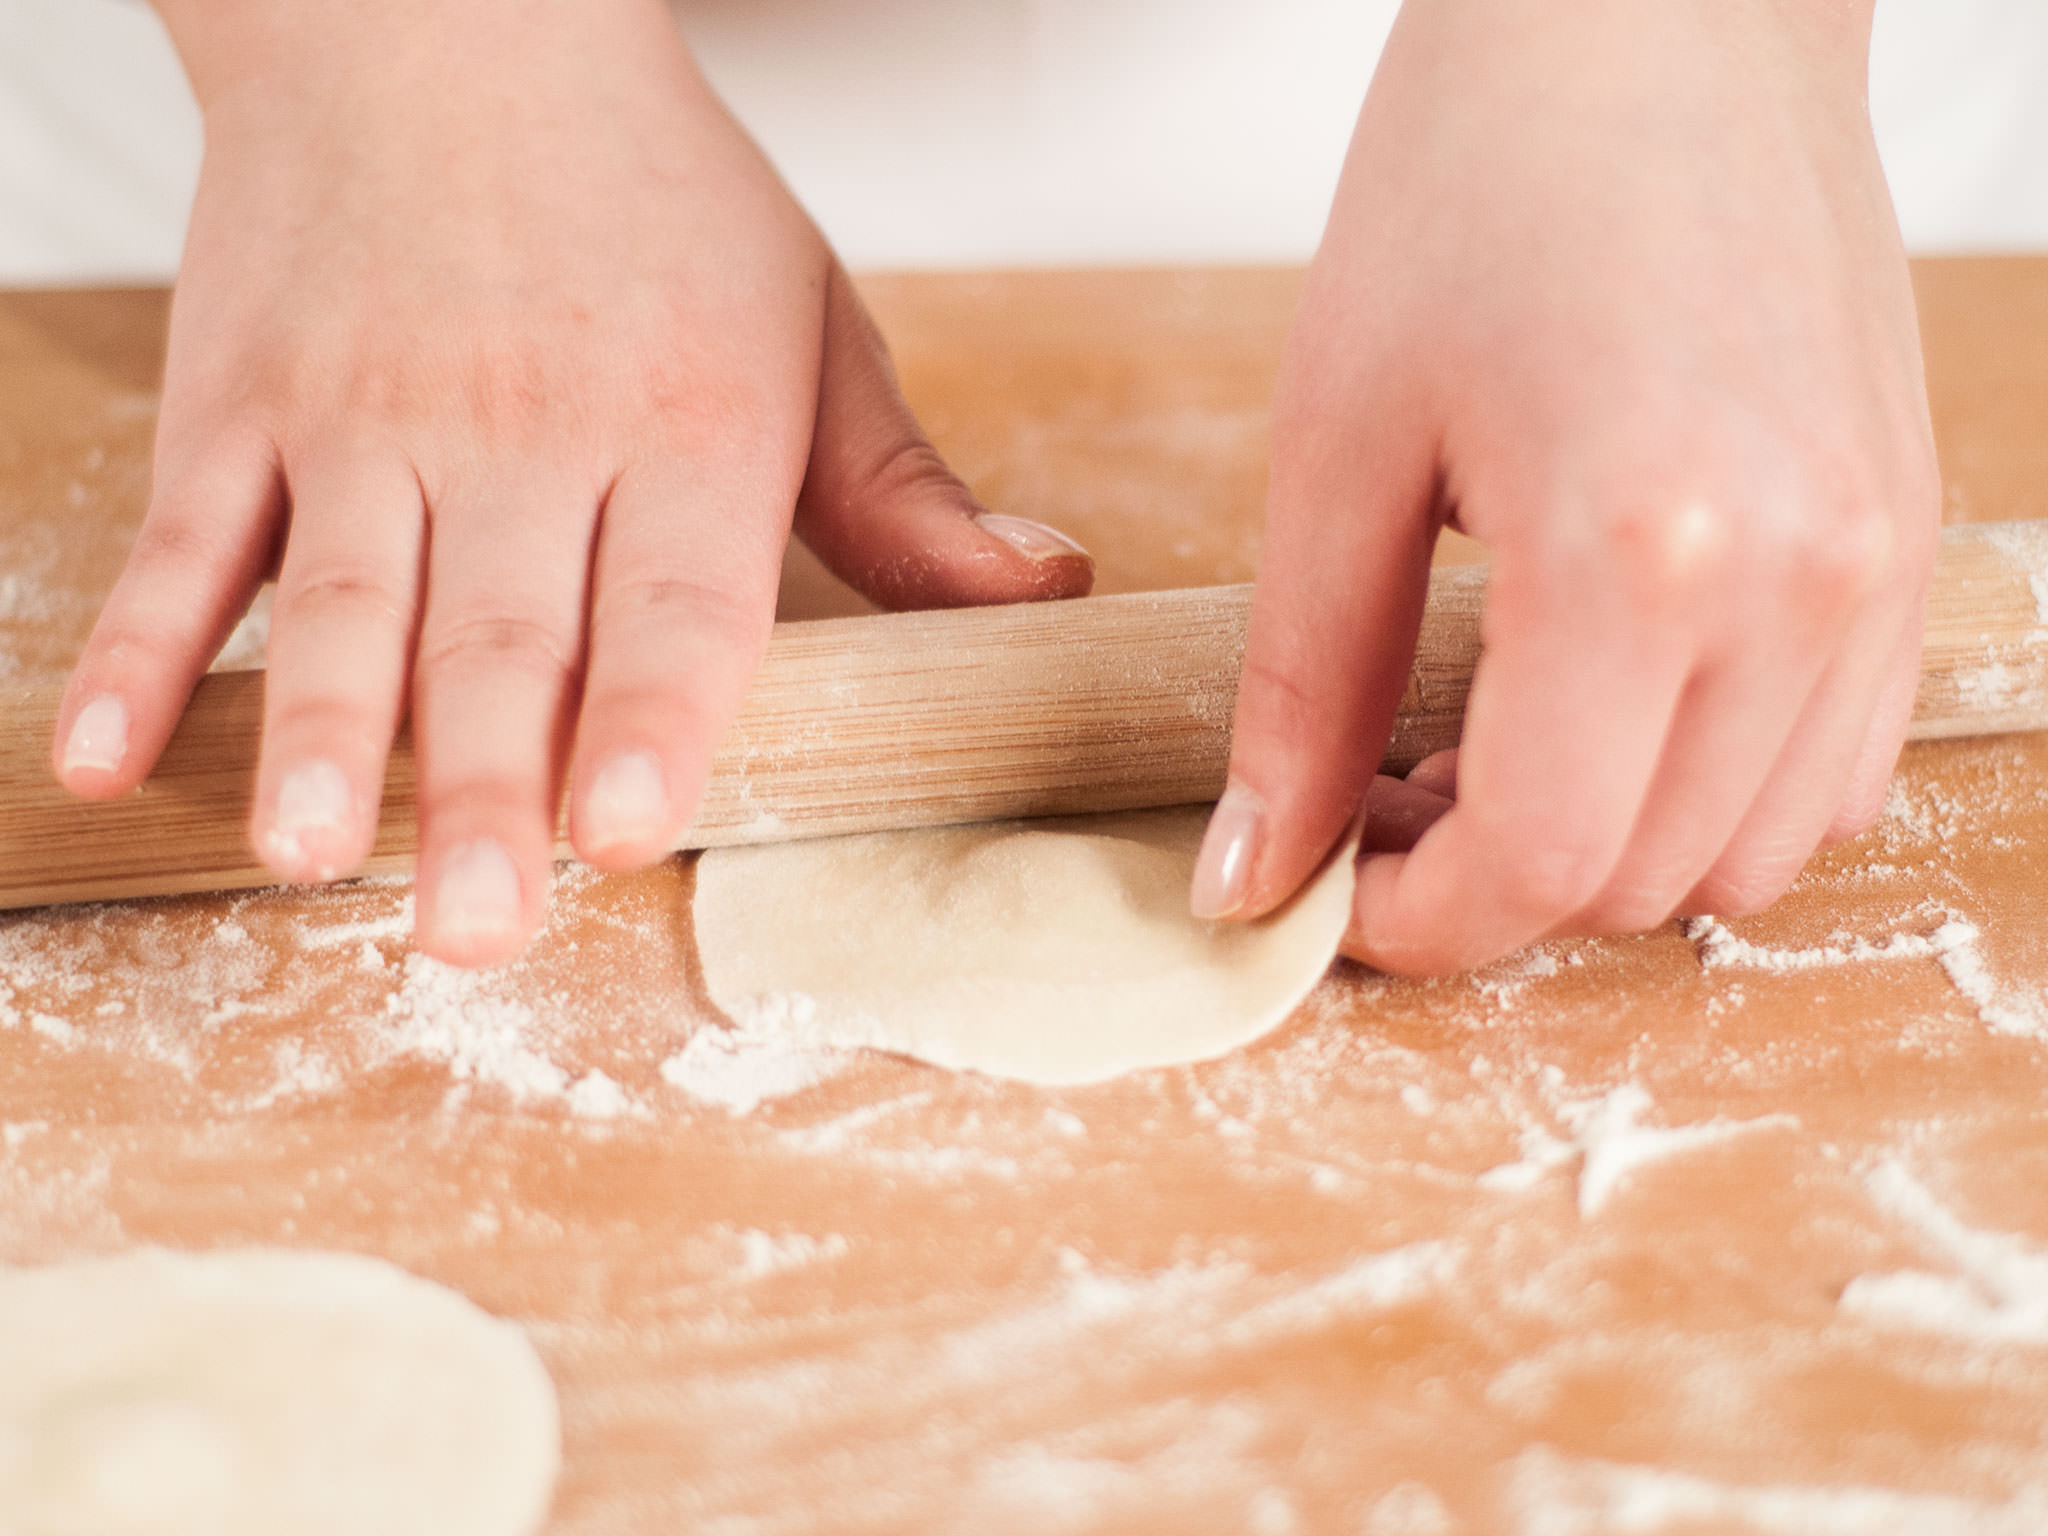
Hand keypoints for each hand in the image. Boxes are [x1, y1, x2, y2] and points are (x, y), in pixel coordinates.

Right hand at [53, 0, 1090, 965]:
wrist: (442, 15)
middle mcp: (525, 429)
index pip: (677, 600)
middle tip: (476, 930)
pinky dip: (144, 652)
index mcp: (688, 423)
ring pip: (344, 597)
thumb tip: (1046, 591)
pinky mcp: (243, 406)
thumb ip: (906, 496)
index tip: (631, 828)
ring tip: (310, 857)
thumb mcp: (812, 324)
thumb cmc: (651, 194)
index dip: (650, 716)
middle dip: (482, 788)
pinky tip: (113, 758)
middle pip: (502, 632)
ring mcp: (367, 418)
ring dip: (321, 736)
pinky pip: (187, 543)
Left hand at [1195, 0, 1937, 973]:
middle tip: (1383, 799)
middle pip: (1645, 882)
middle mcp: (1800, 584)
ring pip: (1753, 853)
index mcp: (1641, 555)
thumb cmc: (1480, 180)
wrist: (1659, 21)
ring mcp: (1879, 568)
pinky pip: (1835, 768)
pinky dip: (1712, 794)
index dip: (1419, 923)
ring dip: (1607, 853)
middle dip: (1493, 889)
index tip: (1333, 893)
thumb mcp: (1339, 445)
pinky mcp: (1905, 542)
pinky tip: (1610, 711)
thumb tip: (1251, 874)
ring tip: (1491, 750)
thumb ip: (1297, 691)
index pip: (1542, 863)